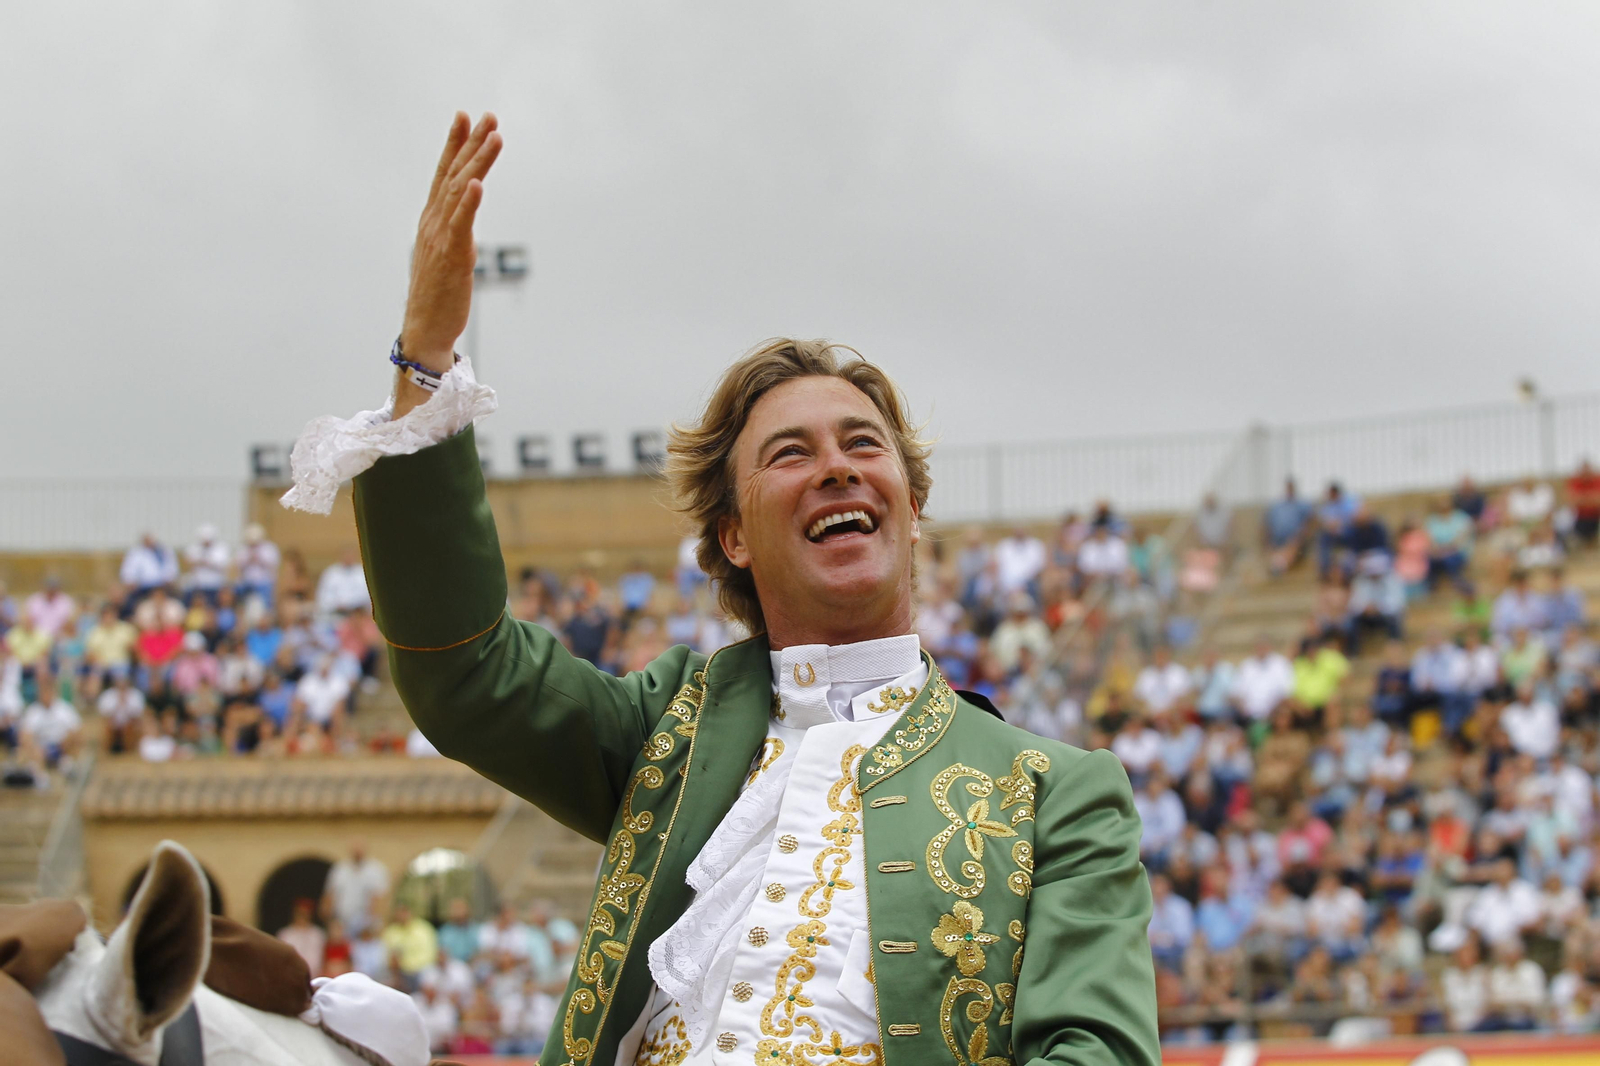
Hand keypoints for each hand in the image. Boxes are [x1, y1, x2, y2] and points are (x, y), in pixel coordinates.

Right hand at [399, 112, 503, 370]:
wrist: (425, 330)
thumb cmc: (438, 296)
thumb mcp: (444, 255)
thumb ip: (453, 231)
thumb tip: (464, 215)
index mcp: (432, 221)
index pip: (443, 174)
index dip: (454, 144)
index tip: (464, 116)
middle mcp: (434, 223)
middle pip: (453, 174)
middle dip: (471, 143)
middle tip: (487, 116)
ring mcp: (441, 238)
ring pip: (459, 191)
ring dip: (477, 162)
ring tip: (493, 136)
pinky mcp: (451, 256)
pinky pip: (460, 224)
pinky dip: (468, 202)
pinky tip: (476, 183)